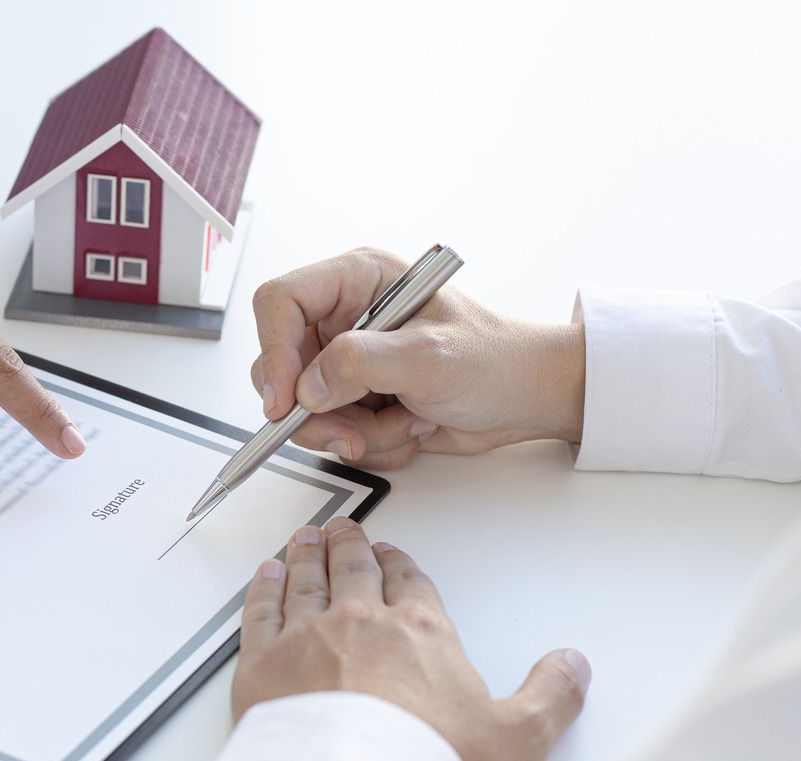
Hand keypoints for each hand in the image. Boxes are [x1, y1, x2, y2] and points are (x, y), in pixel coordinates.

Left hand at [233, 519, 590, 760]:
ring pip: (305, 580)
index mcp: (421, 632)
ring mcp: (305, 638)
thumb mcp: (518, 738)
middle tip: (344, 530)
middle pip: (354, 570)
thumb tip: (573, 665)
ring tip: (306, 538)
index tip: (395, 556)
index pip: (410, 582)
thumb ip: (551, 696)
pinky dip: (262, 588)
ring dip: (307, 555)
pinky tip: (265, 576)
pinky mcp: (261, 663)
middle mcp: (359, 622)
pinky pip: (259, 611)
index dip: (401, 565)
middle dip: (351, 546)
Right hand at [250, 248, 585, 468]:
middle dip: (316, 410)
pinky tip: (408, 425)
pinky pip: (331, 430)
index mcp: (358, 280)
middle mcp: (345, 317)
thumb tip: (307, 388)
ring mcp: (348, 360)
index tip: (286, 400)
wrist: (528, 399)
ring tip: (402, 423)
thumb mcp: (430, 356)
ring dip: (351, 430)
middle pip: (281, 365)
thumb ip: (361, 365)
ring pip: (304, 408)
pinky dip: (370, 441)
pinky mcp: (355, 396)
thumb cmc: (497, 361)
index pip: (280, 303)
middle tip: (351, 432)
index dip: (273, 351)